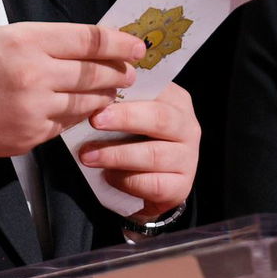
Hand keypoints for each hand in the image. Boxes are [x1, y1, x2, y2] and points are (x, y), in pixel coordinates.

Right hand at [0, 23, 144, 157]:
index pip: (89, 39)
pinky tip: (85, 108)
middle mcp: (34, 74)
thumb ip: (47, 39)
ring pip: (87, 102)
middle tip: (131, 71)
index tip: (138, 45)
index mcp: (27, 40)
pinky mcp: (31, 136)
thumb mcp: (4, 35)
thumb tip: (89, 44)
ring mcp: (34, 109)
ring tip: (113, 90)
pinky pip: (67, 124)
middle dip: (119, 71)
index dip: (120, 42)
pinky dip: (80, 114)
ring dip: (105, 96)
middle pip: (95, 72)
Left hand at [78, 82, 199, 219]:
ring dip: (116, 155)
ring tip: (88, 156)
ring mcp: (187, 159)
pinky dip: (126, 180)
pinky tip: (107, 175)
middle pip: (160, 118)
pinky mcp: (180, 187)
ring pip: (153, 155)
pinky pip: (153, 184)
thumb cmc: (135, 140)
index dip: (129, 92)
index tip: (101, 95)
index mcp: (176, 101)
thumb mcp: (133, 116)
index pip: (156, 90)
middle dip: (125, 119)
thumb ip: (121, 104)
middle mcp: (187, 128)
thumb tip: (93, 99)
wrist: (149, 183)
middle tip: (95, 121)